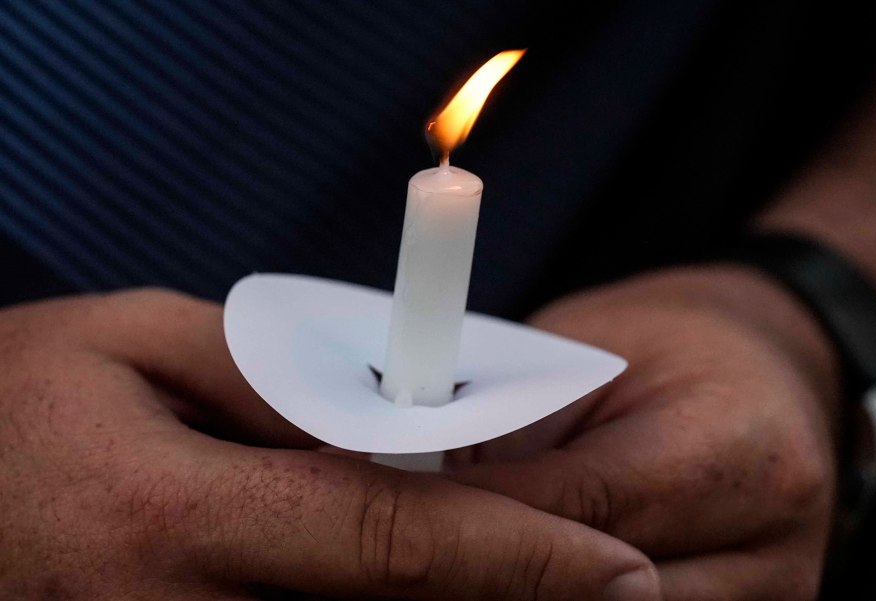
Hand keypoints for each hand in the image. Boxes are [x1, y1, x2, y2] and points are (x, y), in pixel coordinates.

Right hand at [0, 289, 657, 599]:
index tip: (624, 570)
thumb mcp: (142, 344)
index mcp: (168, 517)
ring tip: (522, 586)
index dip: (523, 555)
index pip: (394, 541)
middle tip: (603, 590)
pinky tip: (396, 595)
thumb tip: (405, 405)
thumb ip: (283, 375)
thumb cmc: (20, 394)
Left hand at [449, 267, 840, 599]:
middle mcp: (768, 541)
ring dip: (535, 587)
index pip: (582, 503)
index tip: (414, 507)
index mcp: (733, 447)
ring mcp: (770, 590)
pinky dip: (574, 594)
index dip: (484, 510)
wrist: (763, 366)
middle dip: (503, 565)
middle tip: (432, 543)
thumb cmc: (672, 346)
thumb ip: (522, 430)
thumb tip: (432, 485)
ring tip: (473, 555)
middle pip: (600, 587)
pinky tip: (528, 568)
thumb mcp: (590, 357)